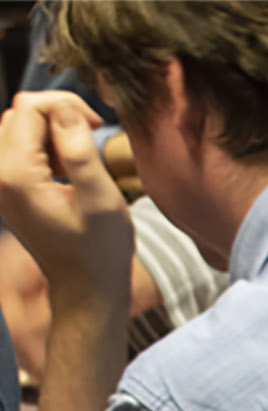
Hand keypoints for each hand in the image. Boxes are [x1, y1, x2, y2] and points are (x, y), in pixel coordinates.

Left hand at [0, 92, 133, 309]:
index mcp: (15, 174)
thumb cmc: (99, 249)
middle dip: (56, 117)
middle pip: (18, 113)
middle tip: (88, 144)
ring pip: (16, 126)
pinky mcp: (3, 187)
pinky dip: (41, 148)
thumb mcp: (100, 198)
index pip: (29, 107)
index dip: (66, 107)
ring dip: (50, 133)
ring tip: (76, 163)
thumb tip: (66, 110)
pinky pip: (16, 147)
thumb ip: (80, 150)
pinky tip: (63, 171)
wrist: (84, 287)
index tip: (96, 128)